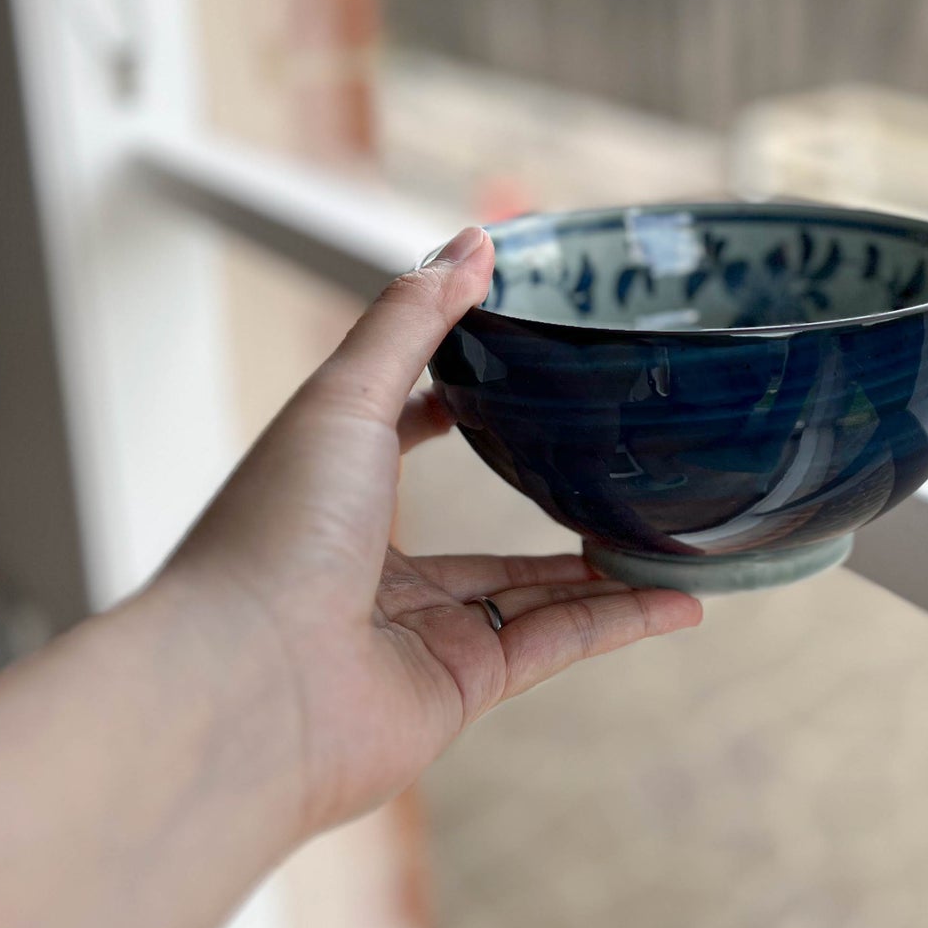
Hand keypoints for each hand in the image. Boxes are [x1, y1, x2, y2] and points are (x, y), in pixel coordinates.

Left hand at [164, 224, 701, 839]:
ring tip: (670, 533)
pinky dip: (620, 624)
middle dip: (543, 506)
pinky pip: (556, 646)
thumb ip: (412, 319)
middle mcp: (375, 575)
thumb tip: (473, 239)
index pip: (398, 448)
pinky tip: (682, 602)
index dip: (442, 413)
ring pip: (533, 594)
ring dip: (603, 567)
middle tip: (614, 468)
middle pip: (480, 536)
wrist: (246, 687)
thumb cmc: (277, 531)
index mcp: (334, 501)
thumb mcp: (346, 398)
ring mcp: (421, 636)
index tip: (501, 381)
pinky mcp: (462, 688)